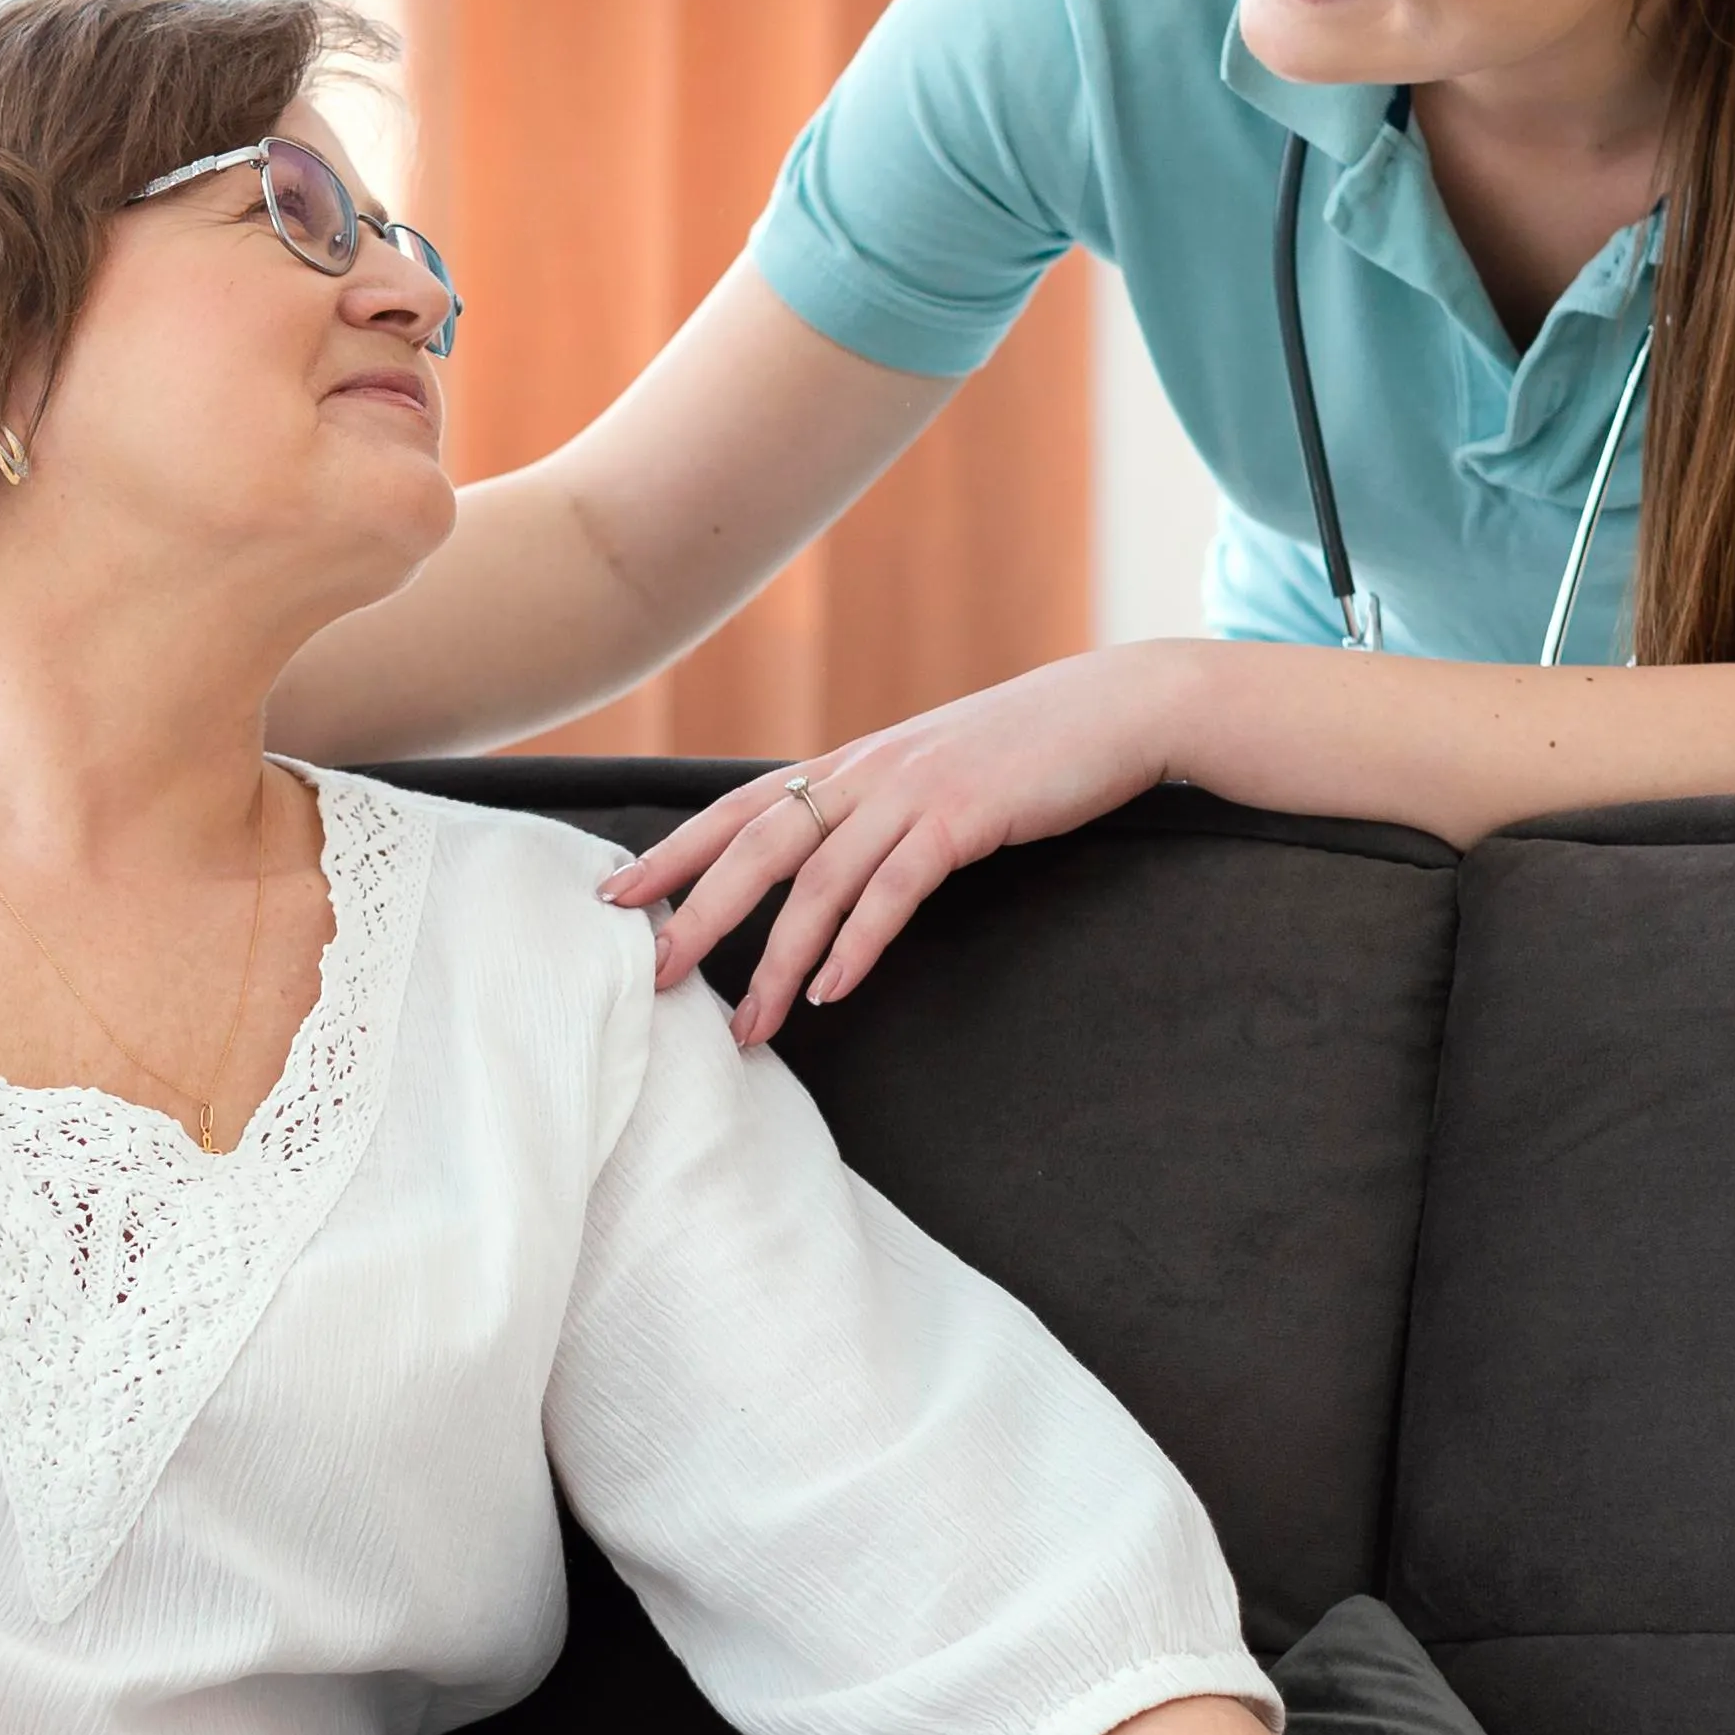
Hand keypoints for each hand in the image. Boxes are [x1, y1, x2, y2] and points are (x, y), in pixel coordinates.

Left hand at [599, 644, 1192, 1041]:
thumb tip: (831, 860)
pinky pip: (895, 888)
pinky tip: (834, 991)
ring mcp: (912, 792)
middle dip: (698, 913)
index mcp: (851, 763)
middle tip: (654, 972)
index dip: (674, 850)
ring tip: (750, 1025)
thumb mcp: (933, 769)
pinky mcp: (964, 817)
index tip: (617, 893)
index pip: (738, 808)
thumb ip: (876, 806)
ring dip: (779, 961)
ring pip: (819, 882)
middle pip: (755, 846)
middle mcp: (866, 771)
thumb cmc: (1027, 749)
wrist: (1117, 709)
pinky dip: (859, 943)